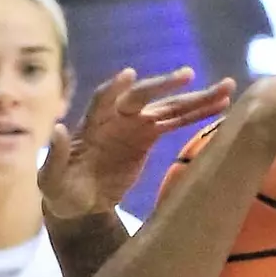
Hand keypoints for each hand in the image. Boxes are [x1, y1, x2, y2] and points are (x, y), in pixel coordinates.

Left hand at [40, 66, 235, 220]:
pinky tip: (221, 106)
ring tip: (226, 88)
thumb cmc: (59, 190)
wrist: (78, 201)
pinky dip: (197, 114)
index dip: (115, 89)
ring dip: (195, 97)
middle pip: (141, 96)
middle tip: (187, 76)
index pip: (102, 100)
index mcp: (90, 124)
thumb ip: (56, 156)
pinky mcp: (148, 136)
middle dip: (163, 86)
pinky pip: (176, 121)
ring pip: (167, 106)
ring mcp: (134, 124)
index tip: (130, 75)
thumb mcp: (50, 180)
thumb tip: (60, 129)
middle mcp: (115, 117)